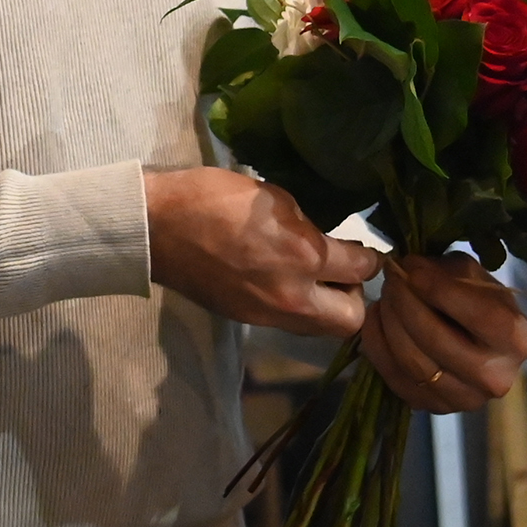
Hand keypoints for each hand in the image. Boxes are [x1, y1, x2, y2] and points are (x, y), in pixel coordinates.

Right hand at [143, 166, 379, 337]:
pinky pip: (289, 321)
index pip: (364, 268)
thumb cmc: (214, 198)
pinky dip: (295, 306)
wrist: (157, 228)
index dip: (370, 257)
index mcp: (304, 255)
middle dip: (354, 294)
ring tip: (311, 280)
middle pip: (352, 318)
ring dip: (326, 306)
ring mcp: (269, 313)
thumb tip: (324, 240)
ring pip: (322, 327)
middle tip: (340, 272)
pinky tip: (280, 282)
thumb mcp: (275, 199)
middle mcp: (293, 294)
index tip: (361, 250)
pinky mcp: (248, 319)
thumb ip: (307, 227)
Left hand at [362, 253, 526, 412]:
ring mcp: (464, 400)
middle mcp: (495, 377)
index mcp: (516, 339)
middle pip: (435, 339)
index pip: (478, 314)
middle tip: (391, 280)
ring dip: (389, 322)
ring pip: (411, 361)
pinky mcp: (433, 408)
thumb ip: (445, 270)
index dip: (439, 290)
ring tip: (384, 297)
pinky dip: (377, 344)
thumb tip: (408, 268)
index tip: (411, 268)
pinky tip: (376, 319)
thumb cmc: (480, 303)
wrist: (482, 346)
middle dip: (404, 303)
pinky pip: (393, 376)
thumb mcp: (474, 277)